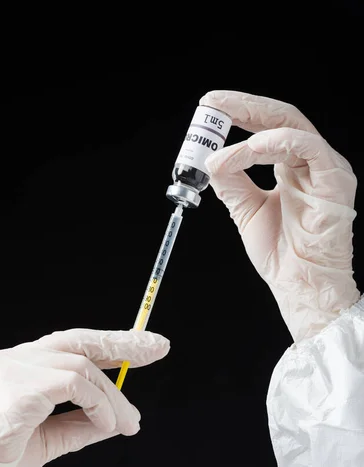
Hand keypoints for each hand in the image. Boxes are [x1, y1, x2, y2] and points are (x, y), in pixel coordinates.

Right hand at [0, 329, 169, 466]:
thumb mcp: (48, 439)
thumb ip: (80, 424)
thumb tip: (119, 419)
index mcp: (20, 367)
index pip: (71, 346)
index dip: (109, 345)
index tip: (142, 348)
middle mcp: (15, 359)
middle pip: (78, 339)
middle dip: (122, 342)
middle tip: (157, 347)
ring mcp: (14, 368)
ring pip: (82, 367)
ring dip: (113, 396)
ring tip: (129, 422)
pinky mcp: (19, 387)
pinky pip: (74, 384)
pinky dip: (98, 404)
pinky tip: (106, 423)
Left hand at [200, 90, 359, 341]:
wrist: (300, 284)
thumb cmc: (282, 253)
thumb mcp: (246, 211)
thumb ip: (232, 183)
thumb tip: (210, 160)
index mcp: (291, 166)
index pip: (266, 128)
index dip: (240, 114)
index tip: (209, 108)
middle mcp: (310, 162)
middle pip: (279, 117)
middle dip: (243, 107)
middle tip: (212, 104)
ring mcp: (325, 168)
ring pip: (291, 126)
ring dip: (250, 128)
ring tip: (218, 149)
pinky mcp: (335, 179)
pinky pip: (305, 147)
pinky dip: (273, 144)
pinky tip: (247, 152)